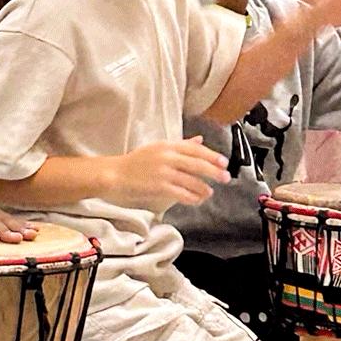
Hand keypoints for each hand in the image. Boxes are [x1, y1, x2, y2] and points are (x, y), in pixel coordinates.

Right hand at [106, 136, 229, 209]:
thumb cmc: (135, 162)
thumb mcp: (158, 148)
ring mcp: (162, 171)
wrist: (115, 173)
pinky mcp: (158, 185)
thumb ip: (180, 145)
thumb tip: (200, 140)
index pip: (195, 149)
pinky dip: (191, 197)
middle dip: (214, 171)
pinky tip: (196, 200)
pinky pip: (180, 192)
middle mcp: (166, 156)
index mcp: (167, 145)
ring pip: (190, 180)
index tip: (224, 162)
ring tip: (209, 192)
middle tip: (225, 177)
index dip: (212, 155)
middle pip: (196, 163)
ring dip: (203, 187)